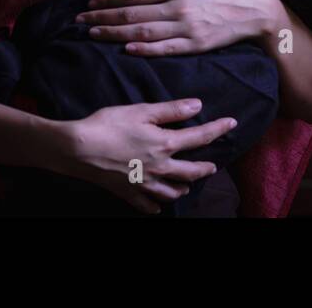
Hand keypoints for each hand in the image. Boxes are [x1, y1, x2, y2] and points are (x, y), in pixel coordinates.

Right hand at [40, 99, 236, 213]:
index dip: (218, 129)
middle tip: (213, 166)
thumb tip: (198, 106)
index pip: (200, 137)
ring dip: (183, 188)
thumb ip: (171, 110)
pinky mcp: (128, 193)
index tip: (232, 123)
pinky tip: (158, 205)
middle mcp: (160, 167)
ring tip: (188, 185)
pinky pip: (147, 205)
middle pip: (191, 171)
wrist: (78, 149)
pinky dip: (155, 206)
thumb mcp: (142, 111)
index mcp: (165, 143)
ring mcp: (144, 183)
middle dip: (205, 168)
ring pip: (172, 192)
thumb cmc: (109, 124)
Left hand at [75, 0, 283, 55]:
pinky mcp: (196, 45)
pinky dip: (143, 49)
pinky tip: (125, 48)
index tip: (90, 5)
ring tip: (94, 35)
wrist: (257, 8)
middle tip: (80, 22)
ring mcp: (187, 27)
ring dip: (114, 34)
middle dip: (103, 18)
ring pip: (142, 32)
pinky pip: (164, 49)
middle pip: (132, 14)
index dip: (109, 0)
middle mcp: (178, 6)